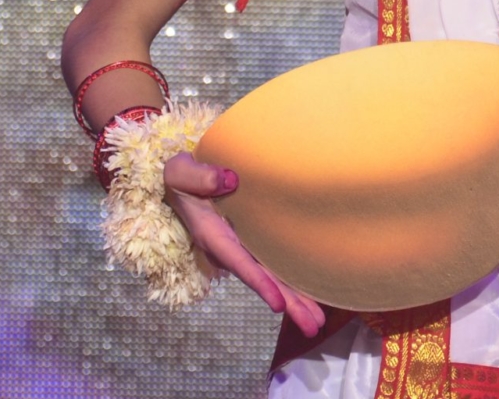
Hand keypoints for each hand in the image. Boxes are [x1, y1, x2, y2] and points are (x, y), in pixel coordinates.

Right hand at [163, 152, 325, 334]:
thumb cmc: (183, 175)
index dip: (259, 282)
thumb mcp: (181, 171)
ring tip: (317, 321)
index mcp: (212, 235)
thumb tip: (229, 180)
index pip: (238, 261)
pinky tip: (311, 295)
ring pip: (271, 276)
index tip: (278, 304)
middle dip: (286, 303)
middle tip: (312, 326)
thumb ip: (200, 176)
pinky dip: (292, 281)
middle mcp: (229, 248)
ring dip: (294, 299)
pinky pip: (274, 264)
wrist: (186, 180)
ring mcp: (242, 247)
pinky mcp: (253, 242)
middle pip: (261, 279)